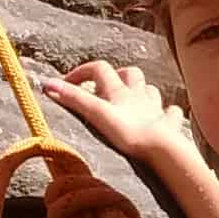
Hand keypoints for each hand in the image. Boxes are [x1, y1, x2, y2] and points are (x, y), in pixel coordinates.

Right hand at [41, 61, 189, 162]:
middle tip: (104, 89)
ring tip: (133, 101)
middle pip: (129, 73)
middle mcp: (139, 95)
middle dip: (117, 76)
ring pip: (151, 90)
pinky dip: (167, 113)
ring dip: (142, 92)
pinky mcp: (170, 125)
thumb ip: (73, 99)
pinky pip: (172, 113)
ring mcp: (156, 109)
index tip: (67, 84)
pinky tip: (164, 117)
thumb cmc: (129, 132)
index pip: (99, 68)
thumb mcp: (96, 113)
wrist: (162, 149)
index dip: (82, 72)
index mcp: (120, 90)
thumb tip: (47, 84)